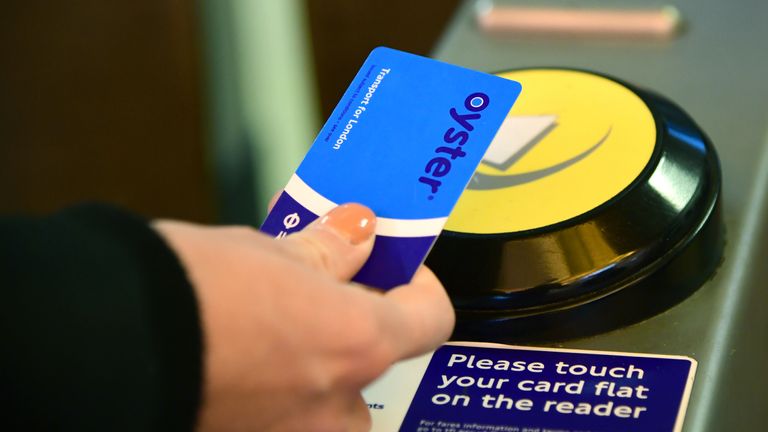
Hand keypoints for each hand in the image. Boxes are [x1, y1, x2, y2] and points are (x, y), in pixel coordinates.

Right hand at [154, 204, 454, 430]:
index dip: (417, 285)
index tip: (391, 266)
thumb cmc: (182, 295)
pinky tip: (236, 354)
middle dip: (345, 325)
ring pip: (322, 395)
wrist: (100, 347)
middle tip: (310, 287)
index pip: (430, 318)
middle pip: (369, 362)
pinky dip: (273, 387)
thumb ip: (326, 250)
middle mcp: (335, 409)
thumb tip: (356, 234)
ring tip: (261, 321)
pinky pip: (283, 415)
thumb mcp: (265, 252)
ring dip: (306, 359)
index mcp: (357, 345)